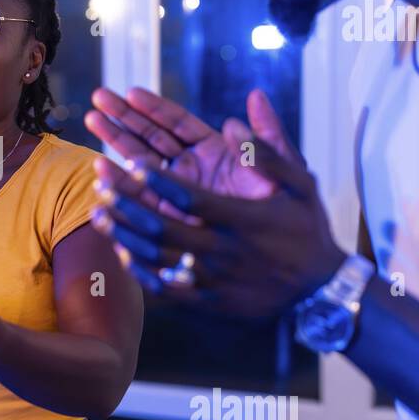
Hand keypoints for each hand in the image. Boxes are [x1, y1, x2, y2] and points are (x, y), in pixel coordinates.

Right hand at [87, 87, 293, 204]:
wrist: (292, 268)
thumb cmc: (296, 219)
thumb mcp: (290, 174)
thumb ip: (271, 138)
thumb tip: (256, 97)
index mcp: (216, 153)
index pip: (178, 123)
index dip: (155, 107)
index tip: (129, 91)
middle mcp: (193, 171)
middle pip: (152, 138)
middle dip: (125, 118)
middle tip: (97, 98)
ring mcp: (179, 195)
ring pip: (141, 166)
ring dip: (116, 146)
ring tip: (92, 126)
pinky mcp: (172, 222)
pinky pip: (144, 202)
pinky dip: (123, 189)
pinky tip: (101, 176)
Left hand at [92, 134, 346, 319]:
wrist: (321, 292)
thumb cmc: (308, 231)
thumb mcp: (301, 184)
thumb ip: (269, 149)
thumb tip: (235, 118)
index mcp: (241, 219)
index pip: (190, 197)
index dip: (158, 180)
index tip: (132, 162)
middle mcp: (223, 250)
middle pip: (162, 226)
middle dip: (127, 201)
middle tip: (101, 180)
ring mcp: (213, 278)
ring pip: (157, 257)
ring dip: (124, 233)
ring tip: (98, 212)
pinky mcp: (209, 301)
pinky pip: (167, 288)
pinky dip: (141, 270)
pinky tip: (122, 252)